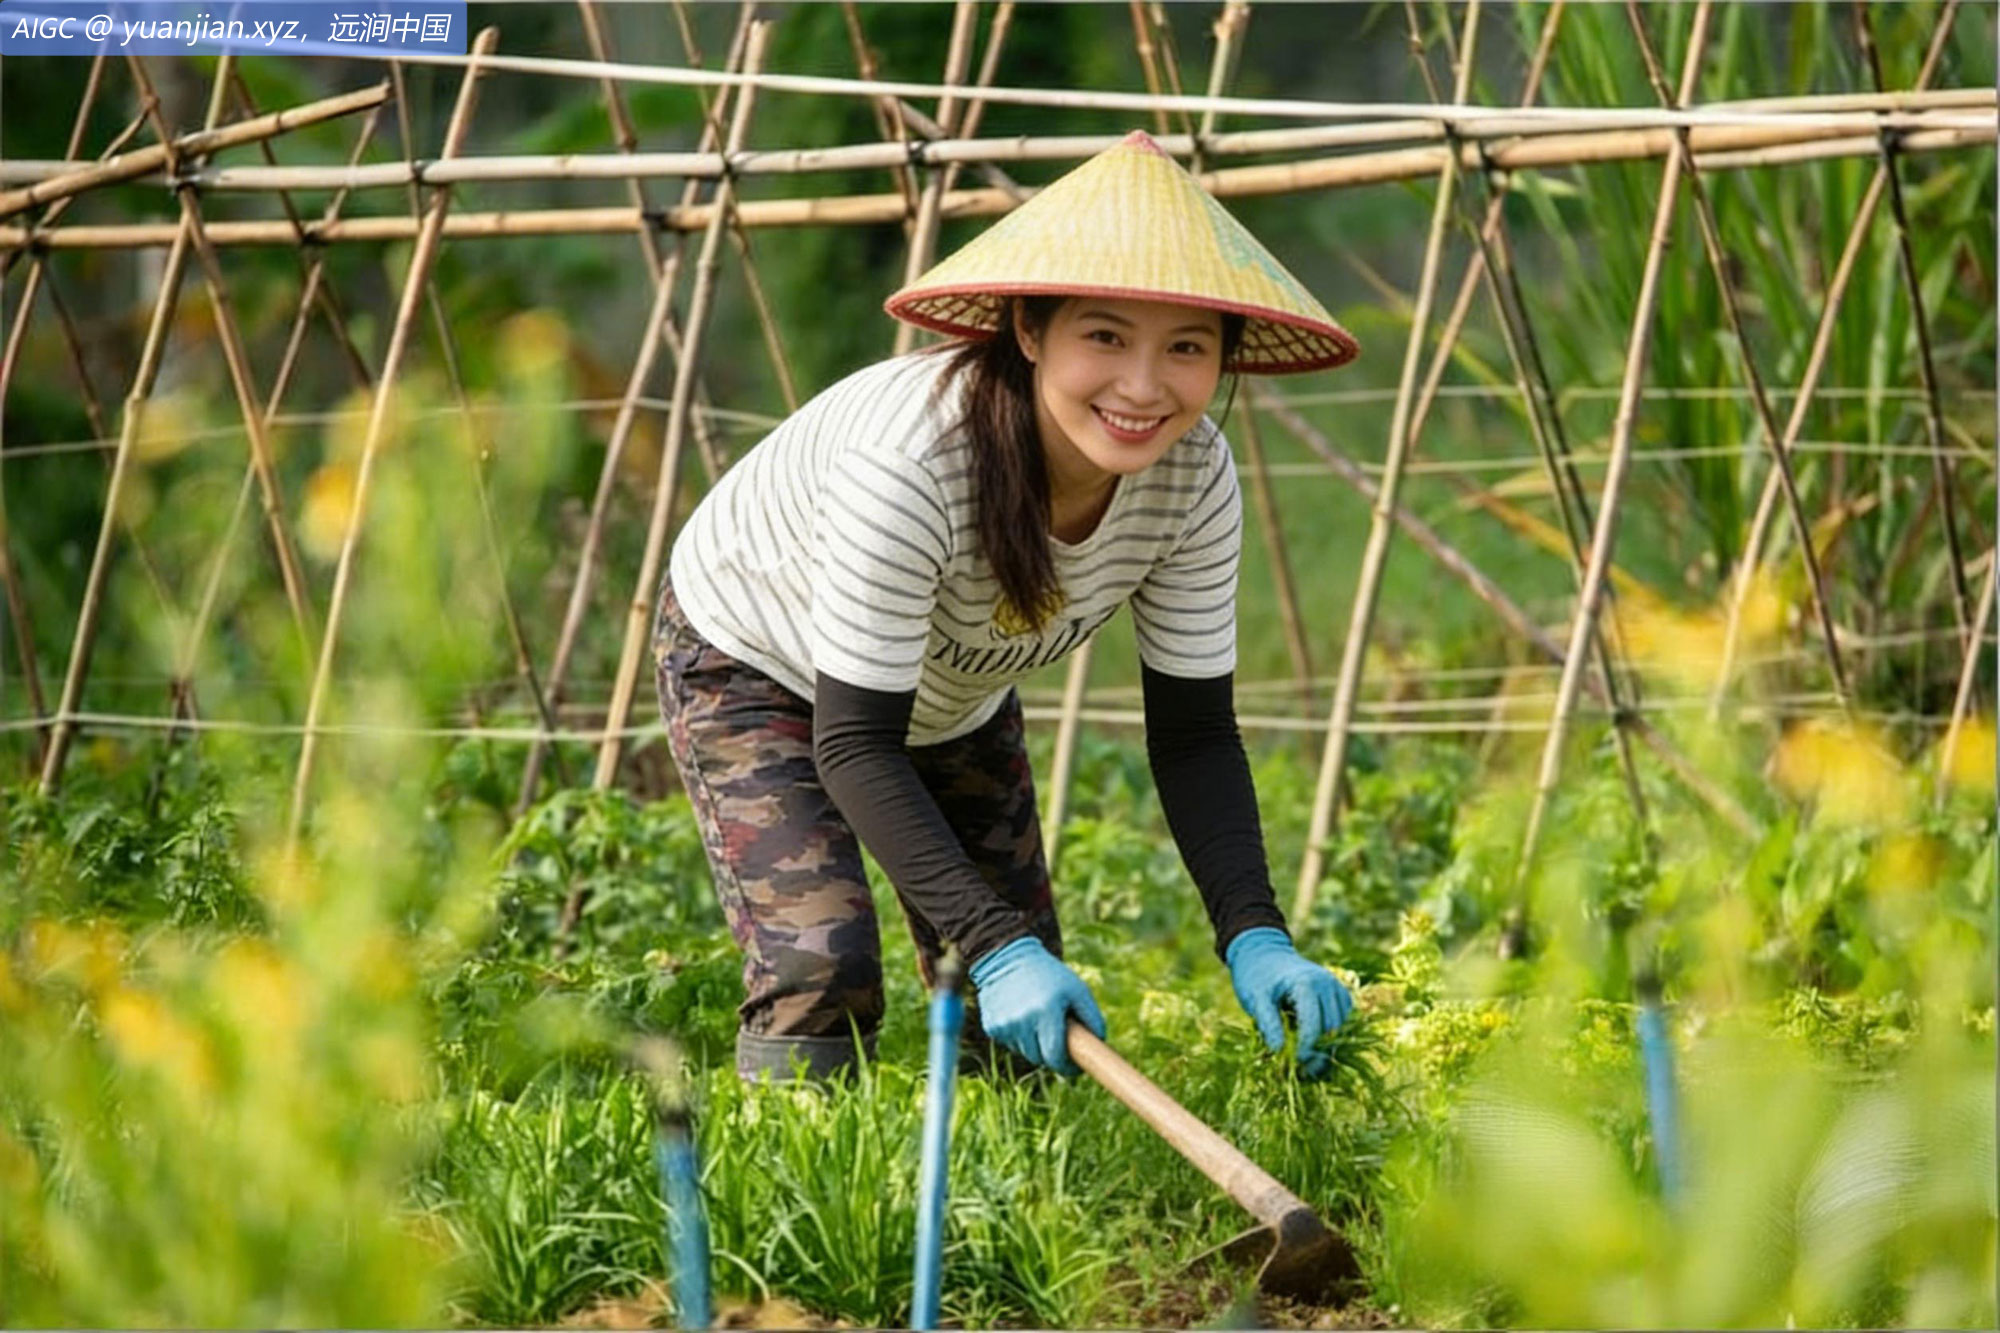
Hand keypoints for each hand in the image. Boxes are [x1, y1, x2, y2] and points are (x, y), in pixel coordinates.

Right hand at [968, 936, 1106, 1076]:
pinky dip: (1020, 1036)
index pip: (1055, 1057)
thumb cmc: (1050, 975)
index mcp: (1046, 1011)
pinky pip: (1011, 1043)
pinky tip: (1021, 1015)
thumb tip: (1100, 1043)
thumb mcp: (1077, 989)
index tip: (1075, 1067)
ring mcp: (1004, 1025)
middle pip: (1040, 1058)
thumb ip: (1092, 1017)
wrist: (1008, 957)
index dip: (1067, 1067)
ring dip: (1035, 1044)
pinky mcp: (992, 1027)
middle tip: (1059, 1040)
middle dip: (1052, 1054)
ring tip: (1039, 1019)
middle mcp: (1022, 1020)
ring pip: (1026, 1052)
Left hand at [1225, 927, 1352, 1078]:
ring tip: (1300, 1041)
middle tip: (1295, 1057)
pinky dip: (1330, 1030)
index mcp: (1307, 984)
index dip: (1305, 1048)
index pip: (1314, 1025)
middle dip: (1315, 1046)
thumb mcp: (1255, 998)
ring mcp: (1336, 987)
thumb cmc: (1257, 977)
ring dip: (1324, 1040)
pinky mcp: (1339, 993)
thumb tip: (1280, 1051)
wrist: (1264, 954)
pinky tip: (1310, 1030)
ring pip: (1340, 1027)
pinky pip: (1343, 1020)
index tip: (1292, 1062)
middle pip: (1330, 1029)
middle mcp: (1327, 984)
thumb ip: (1268, 1023)